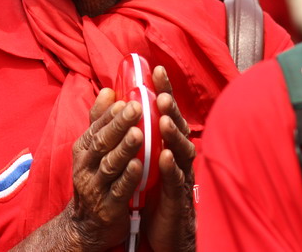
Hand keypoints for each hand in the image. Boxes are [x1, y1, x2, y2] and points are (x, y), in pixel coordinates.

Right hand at [68, 87, 145, 250]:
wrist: (86, 224)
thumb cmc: (95, 178)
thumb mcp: (92, 149)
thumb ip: (100, 121)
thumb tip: (108, 90)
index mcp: (83, 149)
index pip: (96, 127)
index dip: (110, 114)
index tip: (126, 99)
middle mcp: (86, 166)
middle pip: (102, 142)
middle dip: (119, 125)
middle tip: (136, 108)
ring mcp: (95, 187)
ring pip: (110, 165)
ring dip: (124, 148)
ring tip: (139, 133)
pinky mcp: (108, 207)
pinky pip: (119, 190)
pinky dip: (128, 178)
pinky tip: (140, 166)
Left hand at [144, 66, 196, 251]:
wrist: (162, 231)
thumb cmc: (153, 190)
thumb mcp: (142, 157)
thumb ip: (135, 130)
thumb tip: (120, 100)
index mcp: (167, 143)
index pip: (165, 112)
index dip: (164, 91)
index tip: (156, 70)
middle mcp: (177, 155)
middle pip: (177, 127)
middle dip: (170, 109)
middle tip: (160, 94)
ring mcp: (180, 176)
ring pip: (181, 151)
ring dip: (173, 134)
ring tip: (162, 120)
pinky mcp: (178, 198)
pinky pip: (176, 181)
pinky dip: (171, 168)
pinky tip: (165, 157)